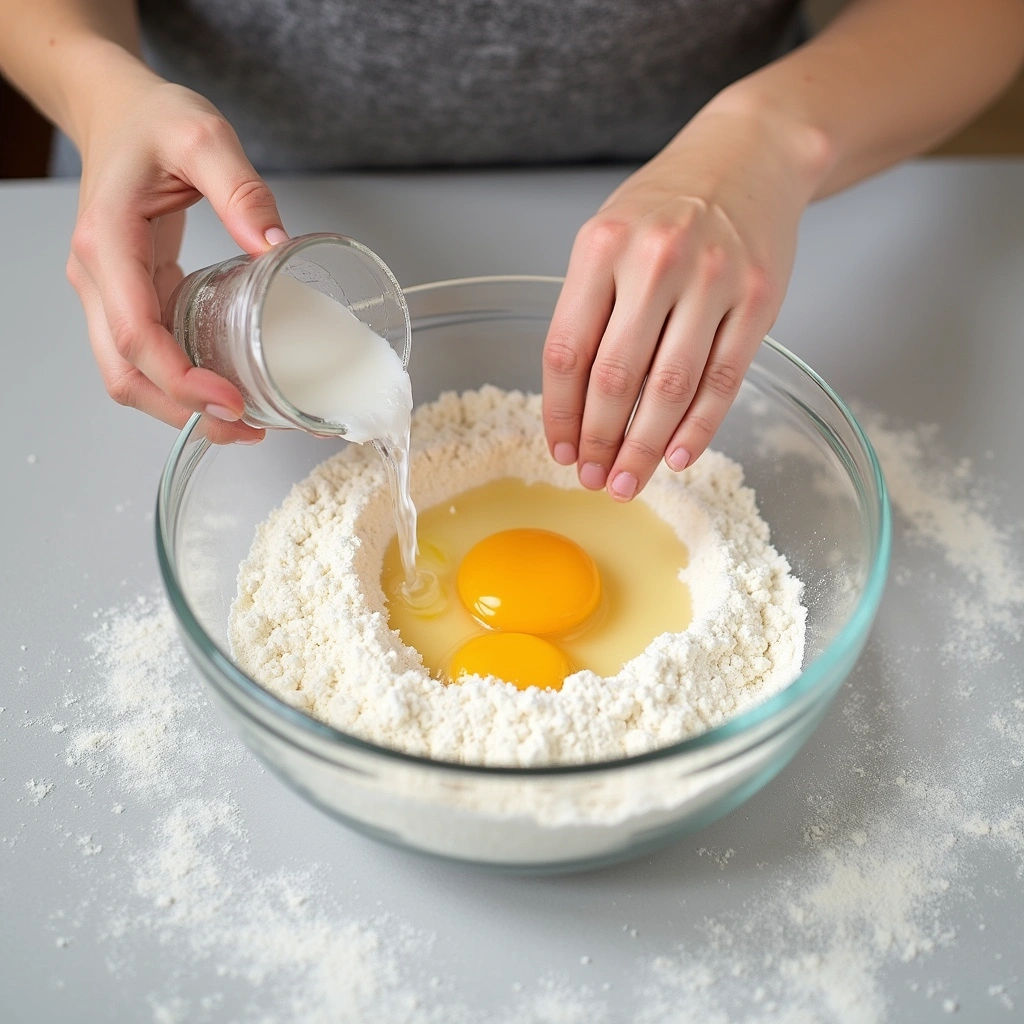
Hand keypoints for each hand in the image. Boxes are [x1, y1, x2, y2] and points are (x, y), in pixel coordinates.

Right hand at [66, 62, 286, 442]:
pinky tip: (229, 389)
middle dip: (182, 412)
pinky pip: (149, 355)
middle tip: (247, 427)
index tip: (232, 402)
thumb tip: (277, 248)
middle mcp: (99, 278)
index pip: (133, 332)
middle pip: (125, 373)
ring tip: (246, 422)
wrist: (117, 111)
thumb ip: (241, 188)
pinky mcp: (131, 298)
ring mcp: (109, 293)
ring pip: (131, 374)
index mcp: (108, 243)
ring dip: (182, 408)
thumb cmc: (151, 121)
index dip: (179, 379)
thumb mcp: (203, 136)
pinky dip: (184, 383)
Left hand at [542, 99, 820, 499]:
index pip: (567, 351)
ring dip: (644, 447)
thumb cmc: (667, 206)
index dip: (559, 413)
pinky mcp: (758, 301)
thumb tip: (576, 405)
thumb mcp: (608, 239)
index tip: (559, 450)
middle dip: (599, 441)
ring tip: (626, 482)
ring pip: (670, 388)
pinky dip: (698, 427)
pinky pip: (723, 380)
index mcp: (602, 248)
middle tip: (592, 479)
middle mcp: (656, 261)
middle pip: (616, 377)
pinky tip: (678, 457)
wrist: (751, 155)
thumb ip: (588, 310)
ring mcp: (713, 280)